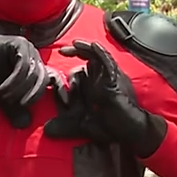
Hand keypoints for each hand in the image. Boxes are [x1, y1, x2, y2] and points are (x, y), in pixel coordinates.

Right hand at [0, 32, 49, 106]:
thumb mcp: (4, 94)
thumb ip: (14, 107)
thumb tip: (25, 124)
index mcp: (34, 63)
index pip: (45, 81)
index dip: (36, 95)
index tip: (24, 106)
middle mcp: (34, 54)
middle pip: (41, 77)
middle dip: (30, 94)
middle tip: (18, 104)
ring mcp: (27, 47)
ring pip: (31, 73)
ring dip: (18, 88)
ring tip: (4, 96)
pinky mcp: (18, 43)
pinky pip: (22, 65)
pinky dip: (13, 81)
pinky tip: (2, 89)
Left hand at [44, 40, 165, 156]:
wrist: (130, 131)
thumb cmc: (110, 127)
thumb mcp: (81, 125)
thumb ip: (64, 126)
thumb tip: (46, 130)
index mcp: (92, 87)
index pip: (79, 72)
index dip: (67, 74)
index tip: (55, 80)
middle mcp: (101, 79)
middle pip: (87, 59)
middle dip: (75, 53)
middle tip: (62, 51)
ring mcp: (109, 77)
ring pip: (97, 56)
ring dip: (85, 48)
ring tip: (74, 44)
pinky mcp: (116, 77)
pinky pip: (108, 60)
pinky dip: (100, 53)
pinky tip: (92, 47)